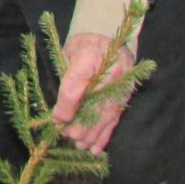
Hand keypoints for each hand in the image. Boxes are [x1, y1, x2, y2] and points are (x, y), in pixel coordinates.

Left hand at [52, 32, 134, 154]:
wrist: (108, 34)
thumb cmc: (83, 45)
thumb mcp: (68, 55)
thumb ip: (65, 80)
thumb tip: (58, 113)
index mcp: (89, 56)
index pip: (76, 87)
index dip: (65, 107)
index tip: (57, 120)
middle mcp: (109, 71)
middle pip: (95, 105)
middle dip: (81, 125)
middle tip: (69, 137)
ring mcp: (122, 83)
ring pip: (107, 114)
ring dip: (93, 134)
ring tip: (81, 146)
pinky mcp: (127, 93)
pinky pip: (116, 117)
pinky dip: (106, 134)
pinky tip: (96, 148)